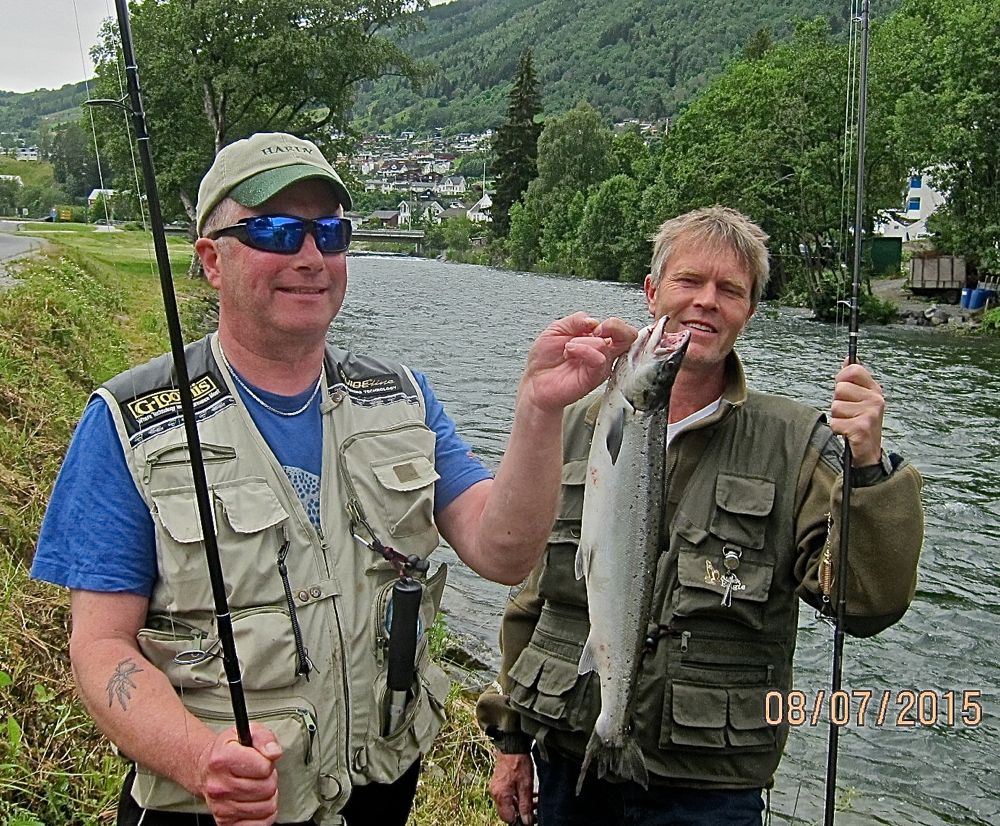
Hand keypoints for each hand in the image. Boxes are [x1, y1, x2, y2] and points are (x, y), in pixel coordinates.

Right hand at [198, 724, 282, 825]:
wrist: (206, 769)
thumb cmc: (230, 750)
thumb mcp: (248, 732)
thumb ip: (265, 738)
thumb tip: (274, 753)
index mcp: (222, 760)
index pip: (264, 767)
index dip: (268, 762)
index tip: (261, 760)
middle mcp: (219, 786)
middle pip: (267, 788)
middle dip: (269, 779)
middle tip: (259, 774)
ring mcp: (221, 807)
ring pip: (266, 807)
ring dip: (267, 797)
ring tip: (256, 786)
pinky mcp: (225, 823)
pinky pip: (260, 825)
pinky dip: (264, 815)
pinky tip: (255, 802)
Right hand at [489, 752, 535, 824]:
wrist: (512, 745)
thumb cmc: (518, 763)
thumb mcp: (526, 786)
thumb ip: (526, 805)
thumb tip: (526, 821)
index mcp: (501, 796)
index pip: (508, 818)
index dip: (519, 821)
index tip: (531, 819)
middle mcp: (495, 794)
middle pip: (507, 812)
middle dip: (521, 813)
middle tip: (534, 810)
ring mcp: (496, 788)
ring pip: (508, 804)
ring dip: (520, 805)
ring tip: (534, 801)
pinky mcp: (498, 784)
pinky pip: (507, 796)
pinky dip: (517, 797)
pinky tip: (528, 794)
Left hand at [519, 312, 635, 412]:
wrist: (535, 381)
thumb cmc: (545, 359)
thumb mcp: (557, 329)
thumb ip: (576, 320)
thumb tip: (593, 320)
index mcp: (597, 339)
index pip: (620, 328)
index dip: (612, 322)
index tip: (593, 326)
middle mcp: (602, 352)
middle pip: (629, 336)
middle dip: (614, 326)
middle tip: (595, 331)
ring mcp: (600, 366)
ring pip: (606, 345)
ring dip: (583, 342)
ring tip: (568, 348)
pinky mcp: (594, 378)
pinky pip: (598, 360)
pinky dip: (583, 351)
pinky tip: (570, 352)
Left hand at [830, 359, 883, 466]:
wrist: (869, 452)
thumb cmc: (860, 422)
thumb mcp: (859, 398)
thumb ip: (853, 379)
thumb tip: (849, 358)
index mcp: (875, 389)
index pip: (853, 369)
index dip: (841, 377)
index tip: (842, 389)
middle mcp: (876, 399)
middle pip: (839, 389)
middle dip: (837, 402)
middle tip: (848, 413)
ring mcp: (870, 413)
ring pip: (835, 406)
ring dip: (837, 418)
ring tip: (849, 423)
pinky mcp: (861, 428)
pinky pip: (835, 423)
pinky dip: (837, 430)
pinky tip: (848, 433)